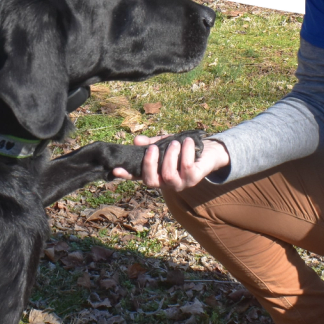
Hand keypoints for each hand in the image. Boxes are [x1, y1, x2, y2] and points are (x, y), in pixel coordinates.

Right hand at [111, 133, 228, 191]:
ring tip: (175, 143)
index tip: (115, 169)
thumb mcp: (164, 143)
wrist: (207, 150)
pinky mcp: (193, 179)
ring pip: (168, 175)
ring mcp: (180, 184)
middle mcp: (165, 183)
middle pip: (151, 181)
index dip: (126, 175)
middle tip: (156, 147)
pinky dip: (186, 151)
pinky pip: (186, 167)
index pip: (138, 176)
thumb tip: (136, 140)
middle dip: (151, 162)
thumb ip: (150, 143)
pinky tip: (187, 142)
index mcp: (156, 174)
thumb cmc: (182, 148)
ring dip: (171, 156)